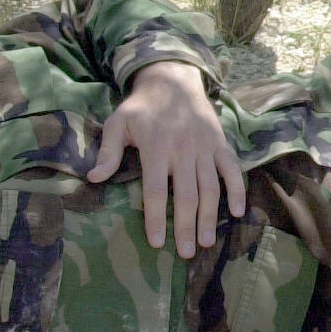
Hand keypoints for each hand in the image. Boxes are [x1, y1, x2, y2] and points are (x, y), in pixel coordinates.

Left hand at [89, 61, 244, 257]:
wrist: (173, 79)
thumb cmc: (142, 107)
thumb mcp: (118, 122)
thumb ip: (108, 151)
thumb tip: (93, 178)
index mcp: (156, 146)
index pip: (156, 189)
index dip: (157, 218)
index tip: (157, 243)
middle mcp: (183, 148)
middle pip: (187, 194)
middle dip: (187, 226)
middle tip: (187, 253)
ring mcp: (205, 146)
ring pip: (210, 187)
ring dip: (210, 216)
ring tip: (208, 242)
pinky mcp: (220, 143)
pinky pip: (232, 169)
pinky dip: (237, 190)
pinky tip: (236, 212)